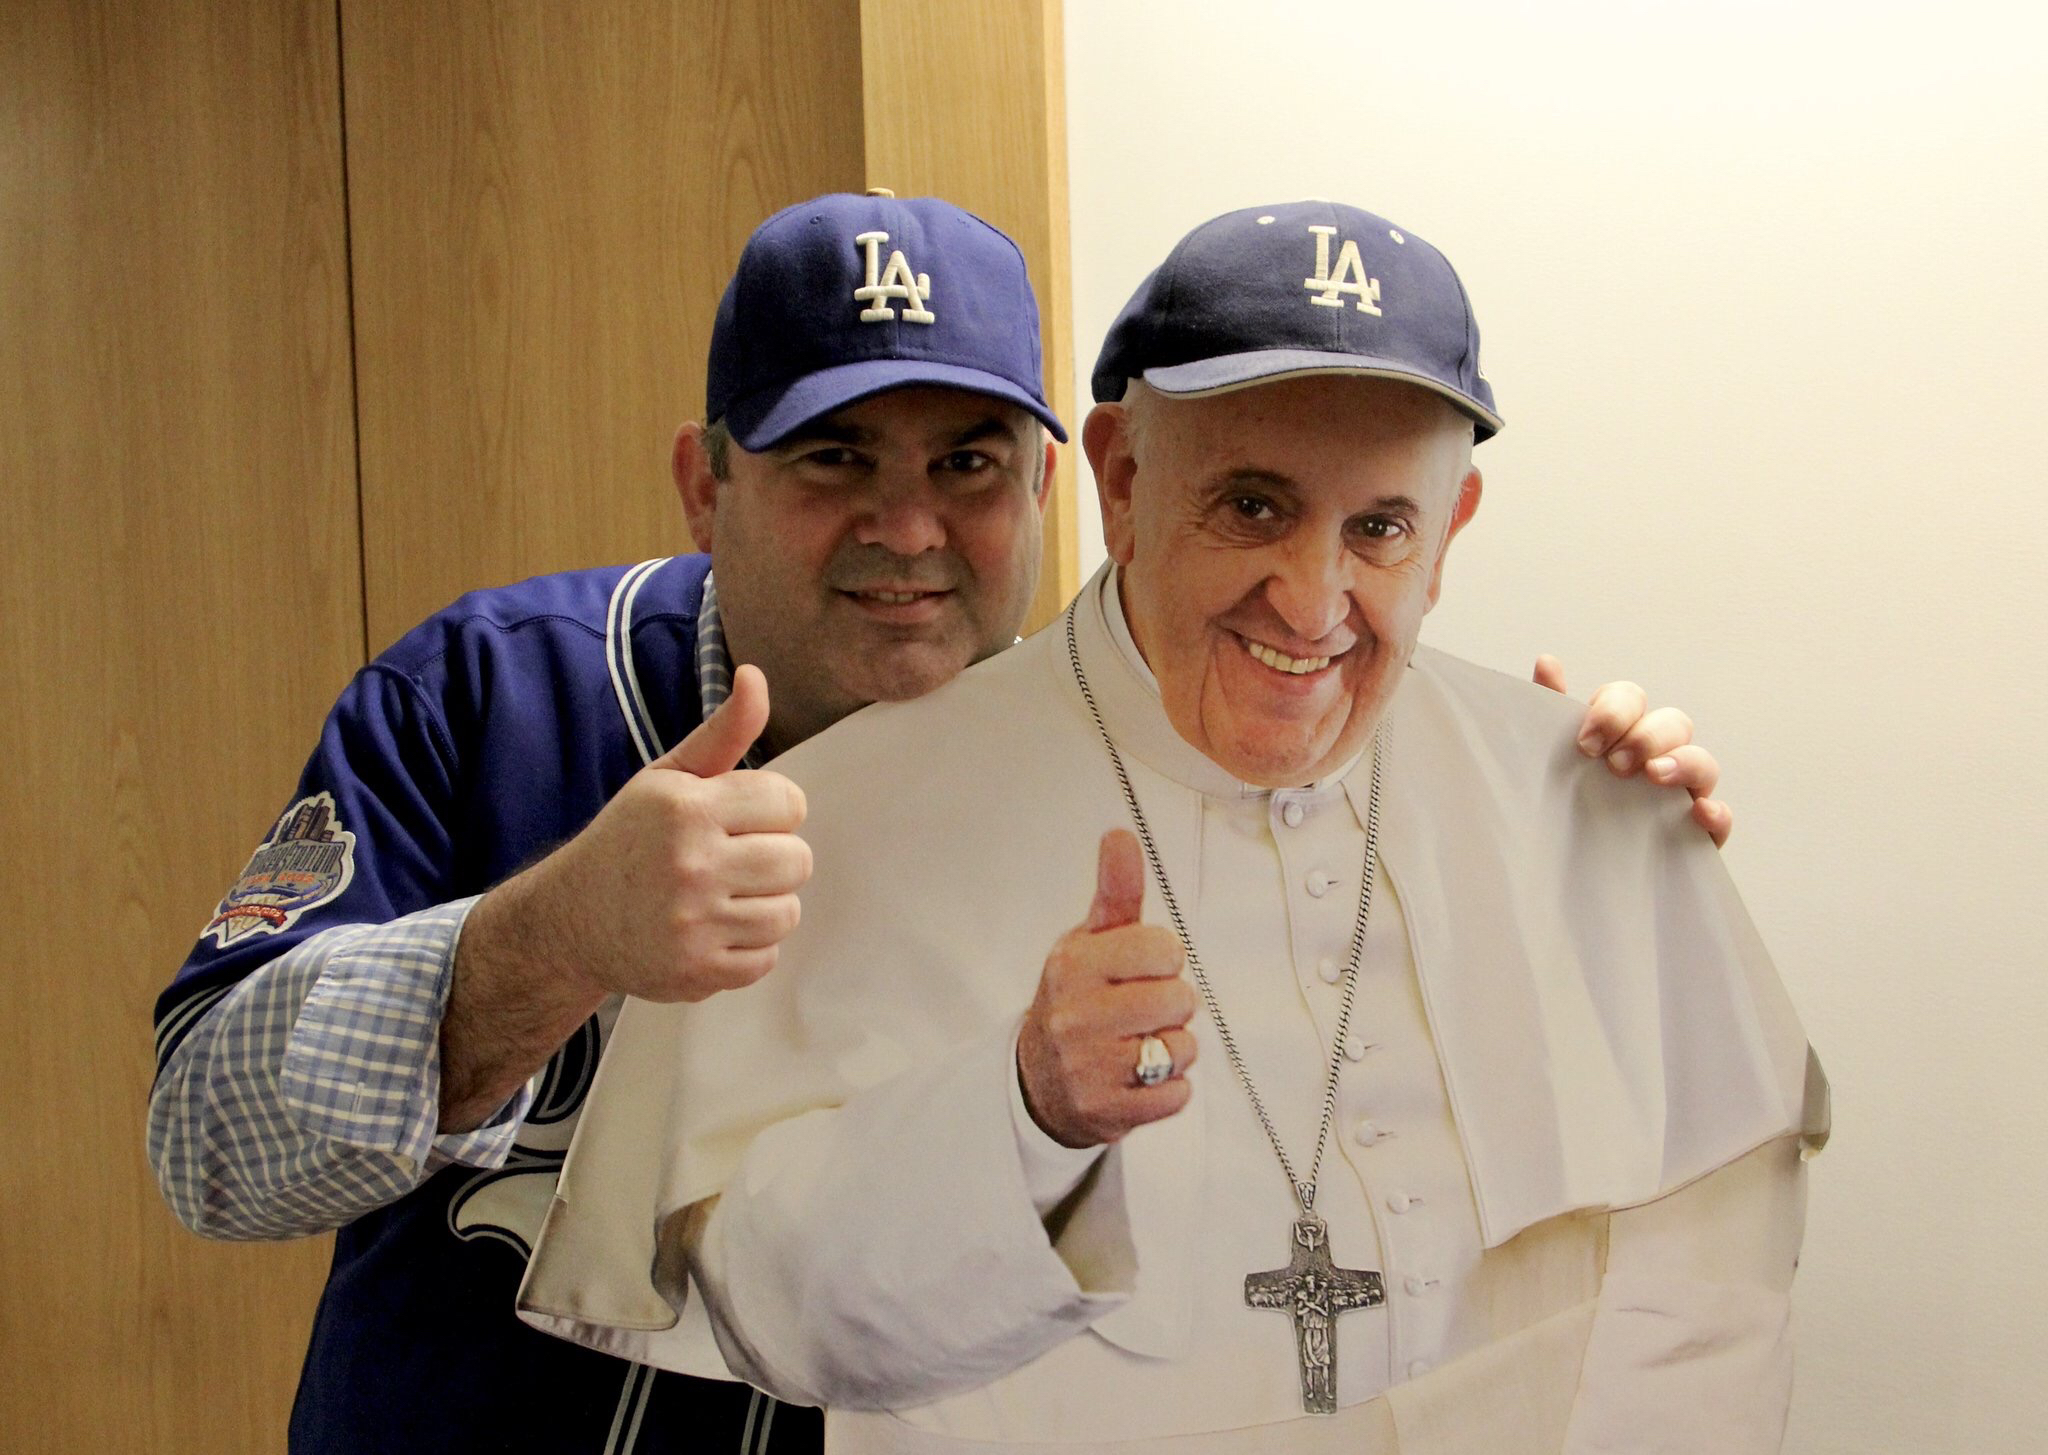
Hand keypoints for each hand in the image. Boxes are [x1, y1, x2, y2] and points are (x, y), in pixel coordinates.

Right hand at [502, 663, 812, 1001]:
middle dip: (772, 859)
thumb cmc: (631, 840)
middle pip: (797, 860)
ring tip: (720, 897)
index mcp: (686, 808)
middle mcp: (689, 864)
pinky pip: (767, 958)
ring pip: (788, 912)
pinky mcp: (696, 972)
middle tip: (730, 862)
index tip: (738, 819)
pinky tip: (712, 931)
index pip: (788, 802)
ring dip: (763, 905)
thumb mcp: (668, 778)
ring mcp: (692, 924)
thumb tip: (757, 676)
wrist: (571, 919)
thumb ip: (723, 732)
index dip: (770, 811)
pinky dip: (747, 948)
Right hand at [1016, 830, 1197, 1147]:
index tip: (1139, 969)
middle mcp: (1076, 1016)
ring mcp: (1090, 1068)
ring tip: (1138, 1044)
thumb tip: (1120, 834)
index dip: (1162, 959)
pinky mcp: (1108, 1112)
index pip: (1164, 949)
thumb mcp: (1088, 941)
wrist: (1039, 1080)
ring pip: (1183, 1048)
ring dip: (1172, 1048)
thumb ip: (1115, 891)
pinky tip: (1137, 1078)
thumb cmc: (1077, 998)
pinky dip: (1168, 1088)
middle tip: (1139, 1010)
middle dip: (1170, 1004)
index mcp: (1073, 965)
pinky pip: (1178, 1095)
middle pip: (1180, 999)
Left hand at [1533, 655, 1732, 846]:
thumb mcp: (1547, 761)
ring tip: (1655, 778)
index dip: (1612, 712)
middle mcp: (1656, 756)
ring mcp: (1681, 794)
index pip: (1628, 698)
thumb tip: (1547, 661)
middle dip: (1646, 737)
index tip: (1585, 745)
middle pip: (1673, 723)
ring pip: (1703, 762)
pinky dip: (1717, 812)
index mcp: (1619, 733)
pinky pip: (1722, 817)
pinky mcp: (1697, 834)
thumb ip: (1548, 712)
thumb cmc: (1561, 807)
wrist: (1564, 878)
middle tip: (1614, 766)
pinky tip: (1701, 813)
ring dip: (1684, 763)